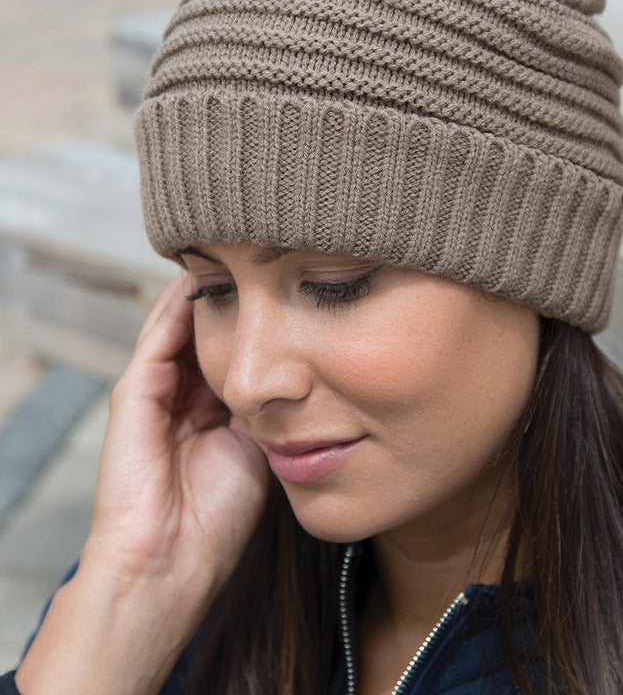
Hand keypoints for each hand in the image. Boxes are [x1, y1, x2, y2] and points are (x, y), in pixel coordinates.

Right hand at [86, 270, 270, 594]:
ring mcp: (156, 389)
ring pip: (184, 325)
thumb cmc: (220, 515)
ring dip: (209, 291)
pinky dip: (181, 304)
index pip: (238, 349)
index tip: (291, 286)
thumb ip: (270, 404)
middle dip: (236, 297)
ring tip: (234, 252)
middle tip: (264, 256)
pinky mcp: (135, 391)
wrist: (172, 560)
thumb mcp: (259, 446)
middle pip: (211, 330)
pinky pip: (160, 335)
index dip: (261, 320)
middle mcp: (184, 393)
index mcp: (213, 409)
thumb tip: (297, 363)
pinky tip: (205, 275)